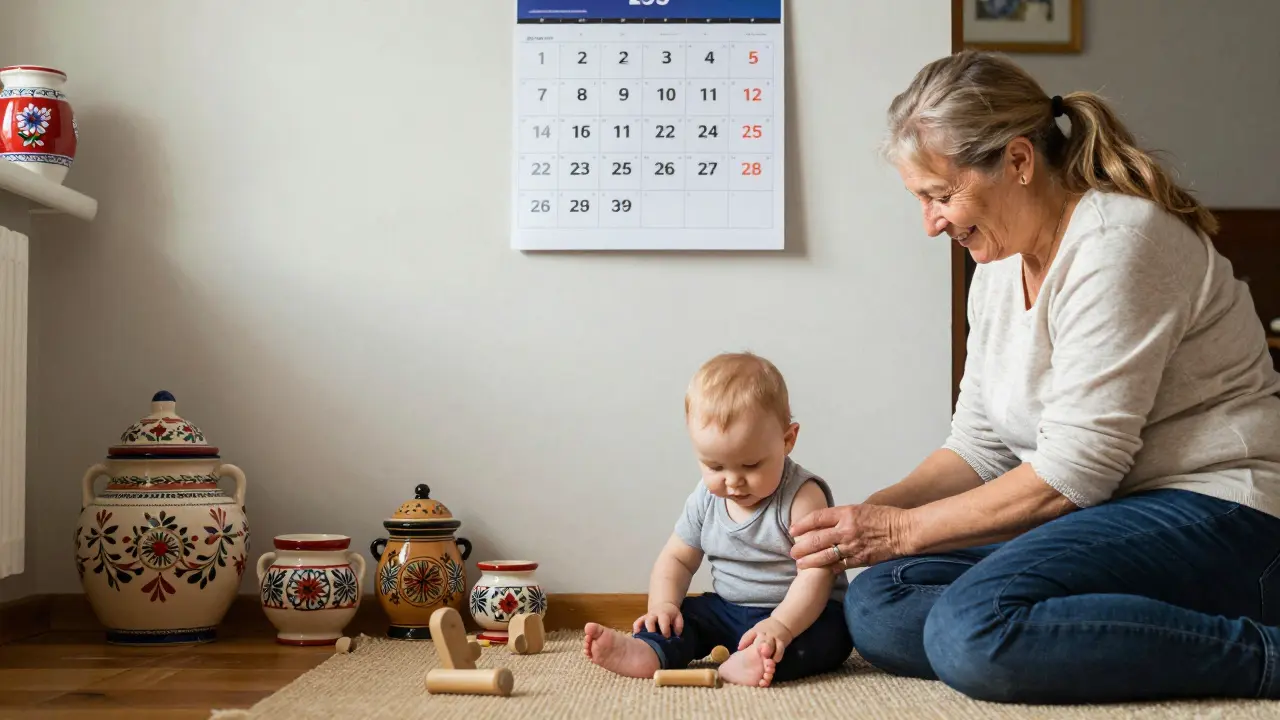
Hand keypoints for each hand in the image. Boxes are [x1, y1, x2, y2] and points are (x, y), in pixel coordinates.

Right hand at [632, 602, 683, 637]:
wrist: (664, 606)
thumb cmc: (671, 615)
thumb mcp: (678, 617)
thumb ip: (678, 626)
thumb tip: (676, 635)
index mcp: (663, 614)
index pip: (663, 622)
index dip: (665, 631)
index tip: (667, 638)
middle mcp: (653, 614)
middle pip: (650, 621)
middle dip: (651, 631)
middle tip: (654, 641)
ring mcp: (646, 617)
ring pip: (641, 622)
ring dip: (641, 631)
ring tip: (642, 640)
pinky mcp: (642, 620)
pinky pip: (637, 623)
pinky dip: (636, 629)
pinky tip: (636, 637)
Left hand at [739, 617, 793, 661]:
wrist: (782, 623)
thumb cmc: (765, 629)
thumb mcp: (756, 630)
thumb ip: (748, 638)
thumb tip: (739, 648)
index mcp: (757, 630)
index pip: (749, 635)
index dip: (745, 641)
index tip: (740, 648)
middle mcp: (765, 634)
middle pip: (762, 639)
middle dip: (761, 645)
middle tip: (760, 652)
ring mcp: (774, 638)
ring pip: (772, 644)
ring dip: (770, 650)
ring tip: (767, 657)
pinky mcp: (781, 642)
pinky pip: (780, 648)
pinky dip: (778, 654)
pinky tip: (776, 660)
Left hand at [789, 503, 913, 571]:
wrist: (905, 531)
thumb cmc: (885, 517)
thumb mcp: (862, 509)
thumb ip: (844, 516)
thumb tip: (827, 522)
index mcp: (847, 513)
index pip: (818, 518)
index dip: (802, 524)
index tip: (793, 530)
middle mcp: (847, 529)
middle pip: (817, 538)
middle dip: (802, 546)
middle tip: (792, 551)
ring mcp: (853, 545)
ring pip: (825, 555)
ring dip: (810, 561)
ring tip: (800, 564)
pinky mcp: (861, 559)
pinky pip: (840, 565)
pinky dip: (829, 568)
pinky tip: (821, 571)